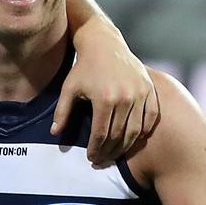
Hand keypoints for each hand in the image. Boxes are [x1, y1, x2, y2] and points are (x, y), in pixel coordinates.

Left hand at [51, 43, 158, 164]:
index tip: (92, 158)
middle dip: (109, 152)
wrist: (104, 44)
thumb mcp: (69, 88)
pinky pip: (151, 117)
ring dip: (126, 146)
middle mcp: (125, 97)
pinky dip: (144, 131)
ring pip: (136, 130)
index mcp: (104, 98)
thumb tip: (54, 133)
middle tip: (103, 160)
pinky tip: (134, 139)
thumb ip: (61, 112)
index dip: (96, 149)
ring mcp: (140, 93)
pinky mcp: (149, 89)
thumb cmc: (83, 67)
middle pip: (119, 135)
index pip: (101, 134)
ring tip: (116, 153)